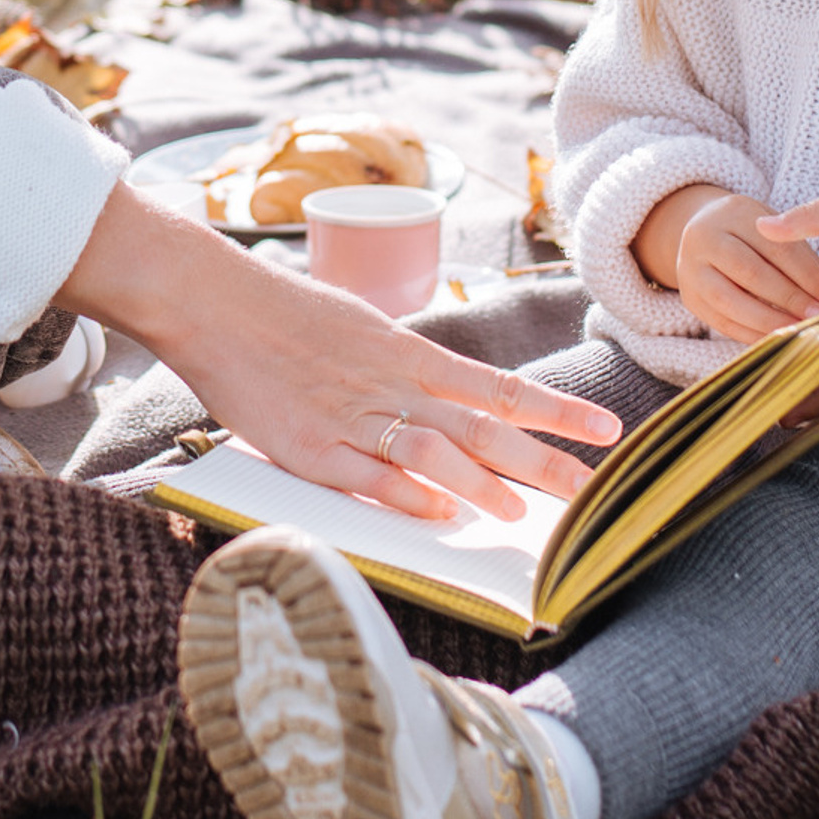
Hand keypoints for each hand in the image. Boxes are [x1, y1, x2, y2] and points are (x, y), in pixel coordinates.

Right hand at [59, 182, 624, 520]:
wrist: (212, 301)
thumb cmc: (282, 312)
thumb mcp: (358, 327)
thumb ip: (401, 365)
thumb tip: (444, 393)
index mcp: (407, 352)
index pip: (499, 387)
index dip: (556, 411)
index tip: (606, 430)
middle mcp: (391, 384)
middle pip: (482, 427)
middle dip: (544, 463)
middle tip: (593, 493)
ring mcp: (351, 416)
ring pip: (435, 453)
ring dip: (484, 486)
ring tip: (524, 517)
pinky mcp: (310, 446)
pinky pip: (370, 476)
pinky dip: (410, 496)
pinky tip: (443, 516)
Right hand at [635, 184, 818, 343]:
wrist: (706, 233)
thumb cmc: (753, 235)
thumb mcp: (775, 229)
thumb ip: (800, 255)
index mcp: (732, 212)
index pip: (774, 246)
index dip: (806, 274)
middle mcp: (703, 236)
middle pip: (749, 271)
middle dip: (789, 298)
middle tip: (818, 316)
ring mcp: (689, 268)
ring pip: (730, 300)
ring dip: (769, 321)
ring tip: (799, 330)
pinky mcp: (689, 298)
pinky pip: (722, 322)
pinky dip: (752, 334)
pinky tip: (777, 339)